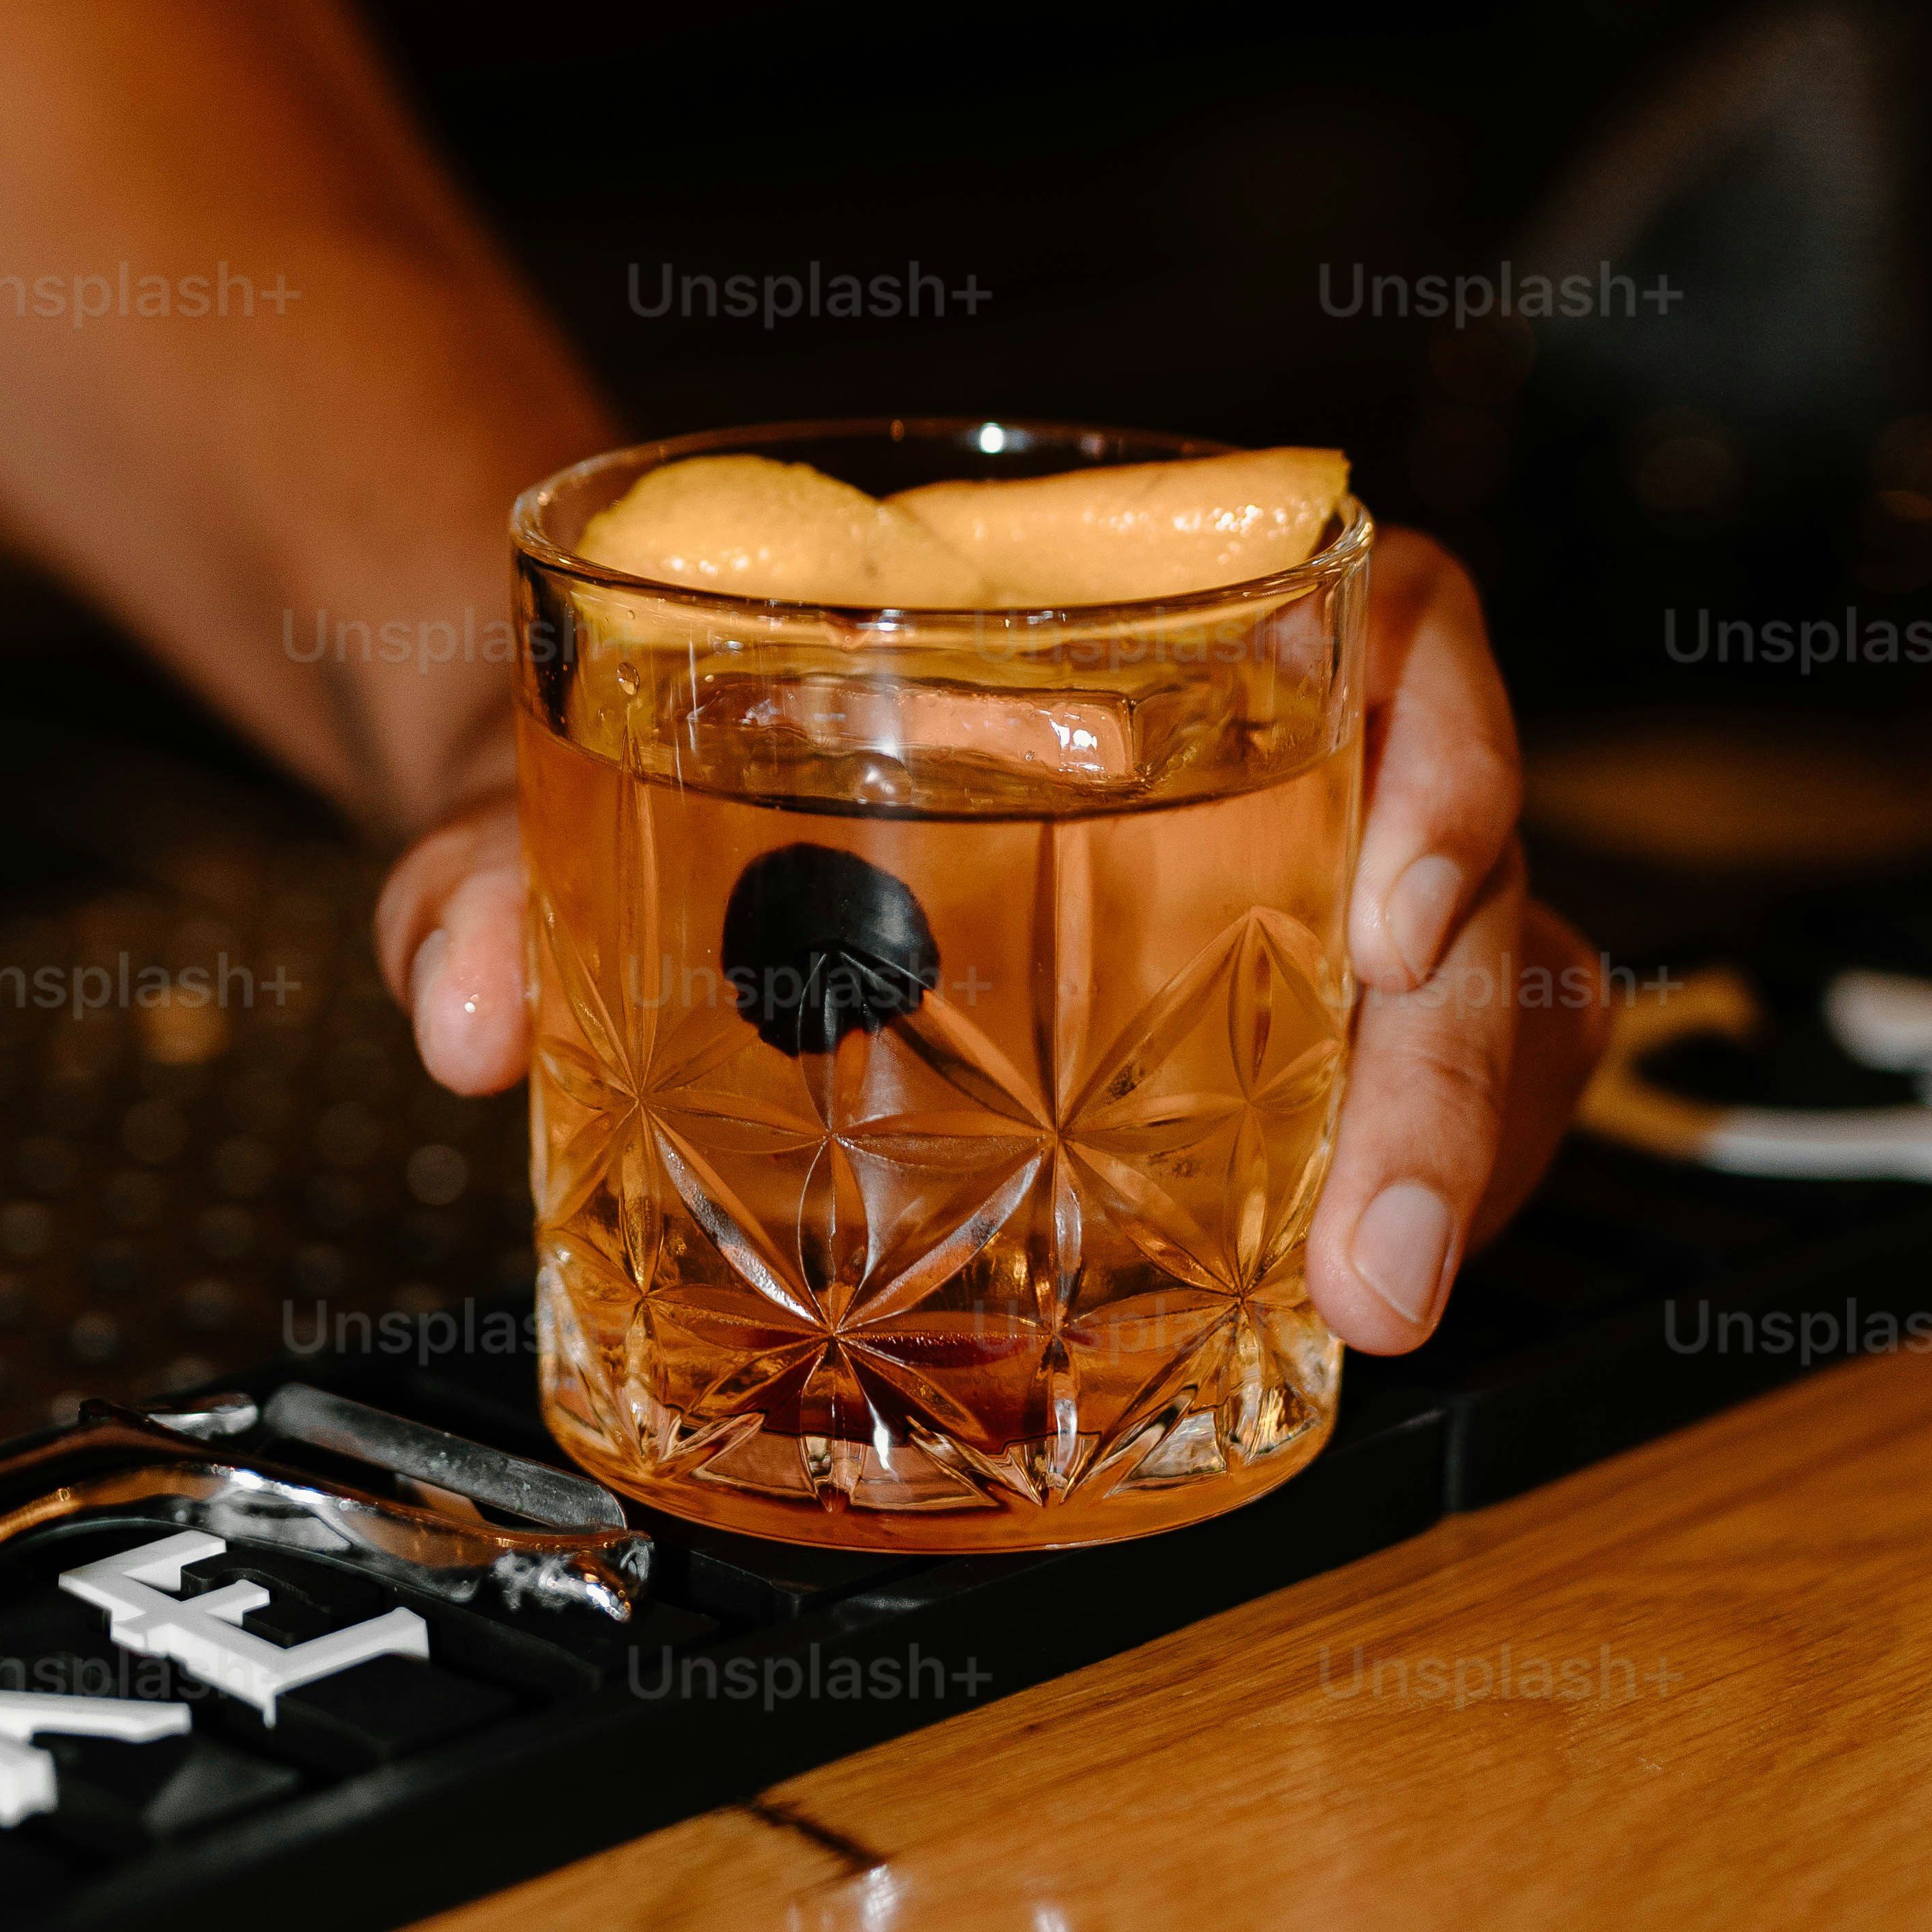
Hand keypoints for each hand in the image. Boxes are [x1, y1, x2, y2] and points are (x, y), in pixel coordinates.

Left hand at [375, 527, 1606, 1355]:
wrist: (609, 795)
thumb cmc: (640, 727)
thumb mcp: (550, 766)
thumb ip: (488, 863)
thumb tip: (458, 1006)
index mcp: (1143, 613)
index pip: (1391, 621)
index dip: (1442, 747)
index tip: (1390, 907)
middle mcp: (1257, 750)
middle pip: (1462, 862)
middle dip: (1449, 1066)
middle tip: (1367, 1254)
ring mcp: (1276, 907)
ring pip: (1473, 1003)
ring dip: (1446, 1159)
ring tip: (1364, 1313)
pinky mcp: (1256, 1051)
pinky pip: (1385, 1110)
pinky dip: (1384, 1206)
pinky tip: (1322, 1318)